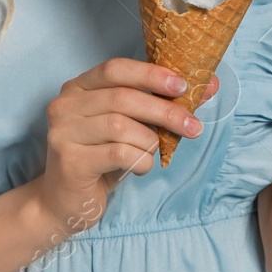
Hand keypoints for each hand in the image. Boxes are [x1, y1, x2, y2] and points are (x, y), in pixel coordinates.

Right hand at [32, 58, 218, 231]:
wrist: (65, 203)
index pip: (115, 69)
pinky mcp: (70, 161)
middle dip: (164, 111)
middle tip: (192, 126)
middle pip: (122, 98)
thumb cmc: (101, 159)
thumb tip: (207, 86)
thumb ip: (160, 105)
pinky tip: (141, 167)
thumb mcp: (129, 127)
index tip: (182, 85)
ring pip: (121, 126)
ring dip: (150, 141)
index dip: (150, 74)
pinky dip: (140, 161)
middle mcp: (65, 106)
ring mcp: (64, 133)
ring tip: (154, 152)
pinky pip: (118, 154)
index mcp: (78, 88)